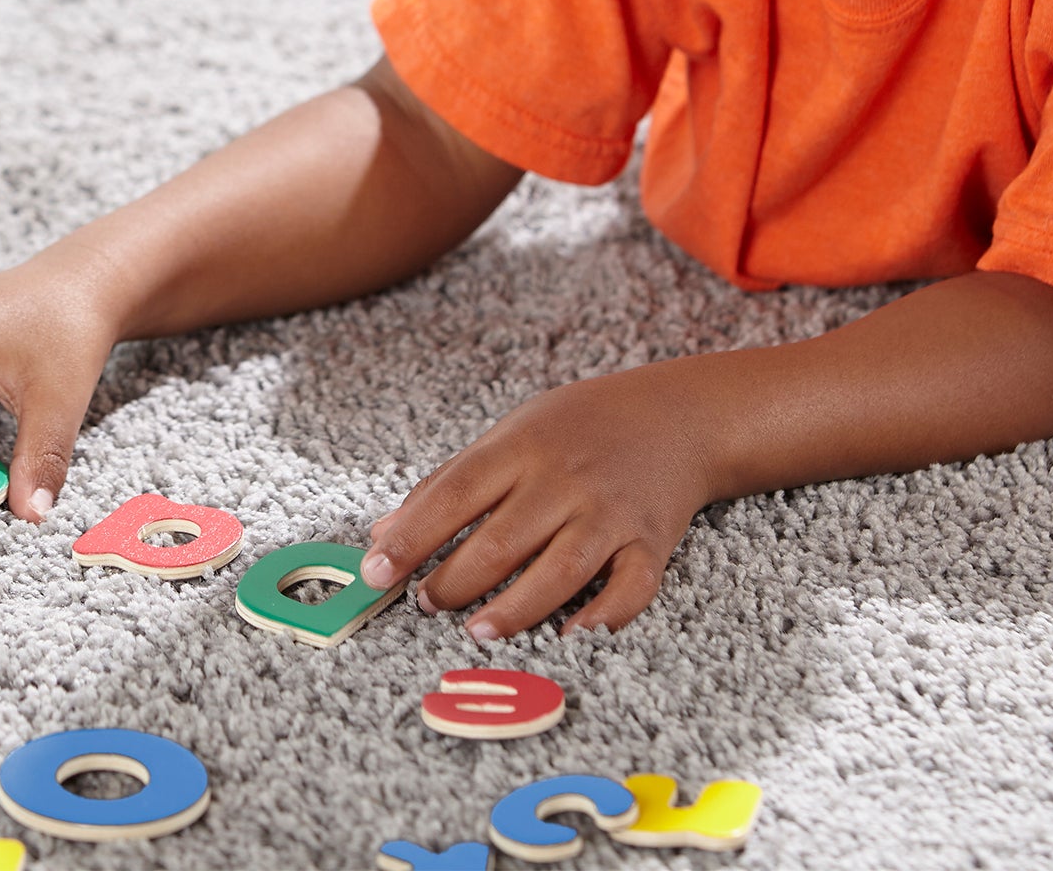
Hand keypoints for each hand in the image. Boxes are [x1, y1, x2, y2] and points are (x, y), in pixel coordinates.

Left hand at [357, 358, 729, 638]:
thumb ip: (449, 483)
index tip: (375, 570)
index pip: (455, 493)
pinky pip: (629, 589)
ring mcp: (610, 514)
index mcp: (521, 448)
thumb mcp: (512, 434)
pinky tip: (569, 638)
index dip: (412, 535)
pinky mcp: (651, 544)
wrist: (677, 414)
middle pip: (501, 541)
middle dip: (454, 580)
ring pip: (559, 571)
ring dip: (514, 608)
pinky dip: (602, 619)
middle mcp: (564, 480)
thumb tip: (382, 535)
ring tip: (476, 632)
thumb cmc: (579, 426)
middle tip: (423, 604)